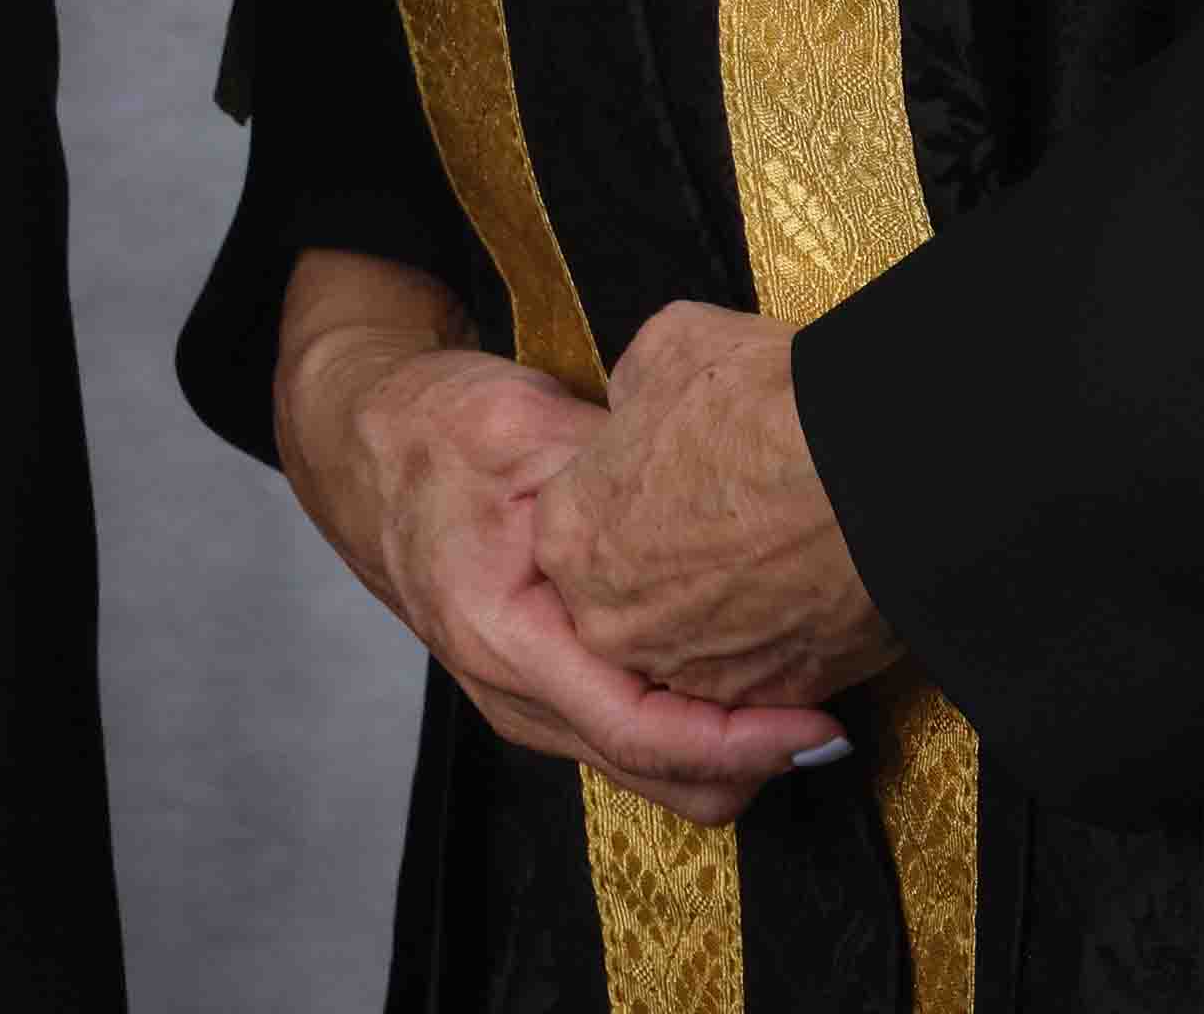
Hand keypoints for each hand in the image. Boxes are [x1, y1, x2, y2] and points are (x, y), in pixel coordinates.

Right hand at [262, 249, 843, 823]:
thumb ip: (608, 473)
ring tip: (806, 697)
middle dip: (755, 762)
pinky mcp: (545, 697)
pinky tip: (744, 680)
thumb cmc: (435, 430)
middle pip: (657, 778)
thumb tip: (711, 492)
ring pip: (652, 775)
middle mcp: (511, 693)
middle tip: (838, 717)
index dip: (740, 740)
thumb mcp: (521, 425)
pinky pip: (635, 744)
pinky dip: (697, 733)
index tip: (818, 722)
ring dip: (730, 752)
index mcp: (501, 633)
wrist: (365, 447)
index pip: (638, 728)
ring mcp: (525, 705)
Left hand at [538, 298, 898, 719]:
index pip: (583, 524)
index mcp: (570, 536)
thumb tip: (645, 411)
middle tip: (733, 516)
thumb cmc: (762, 406)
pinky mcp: (768, 701)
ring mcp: (691, 673)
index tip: (682, 472)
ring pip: (696, 642)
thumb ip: (634, 393)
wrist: (873, 474)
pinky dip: (782, 638)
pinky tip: (815, 586)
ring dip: (728, 607)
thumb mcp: (668, 351)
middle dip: (674, 562)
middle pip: (632, 594)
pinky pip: (762, 673)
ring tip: (782, 550)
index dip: (637, 491)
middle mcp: (613, 622)